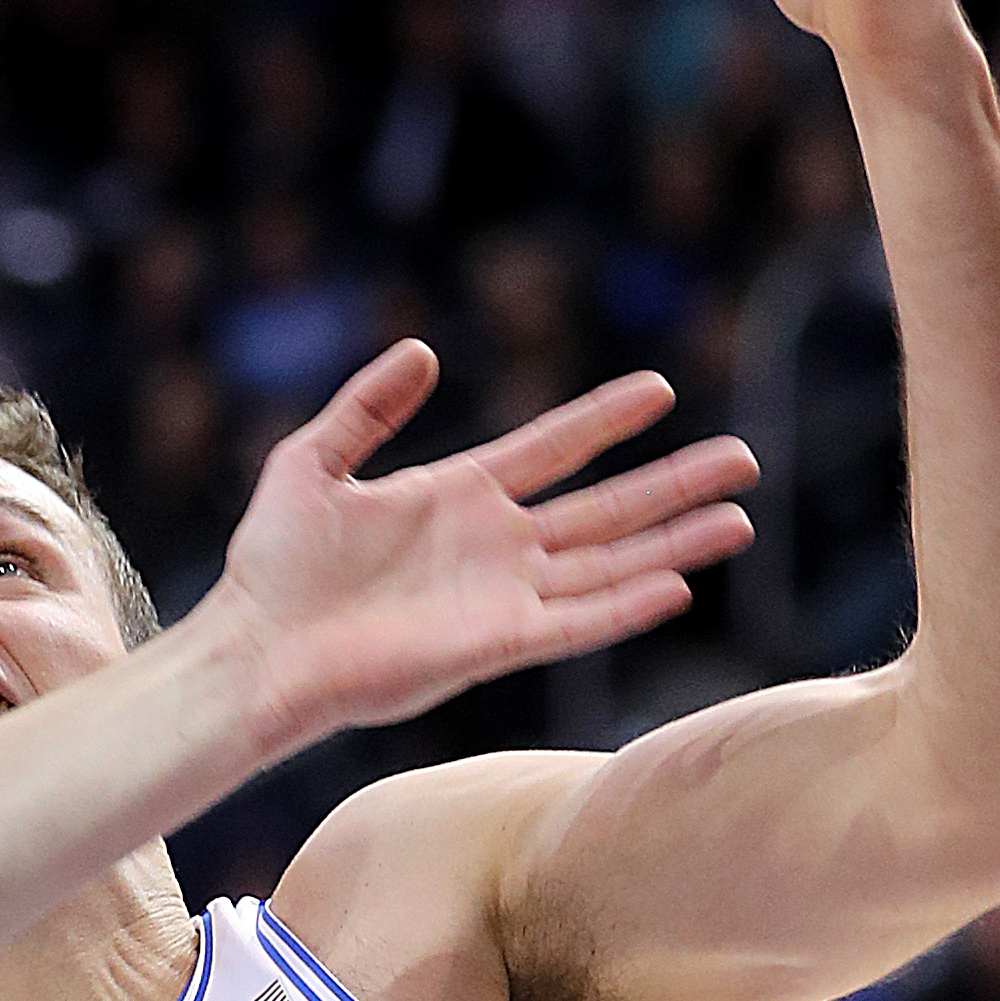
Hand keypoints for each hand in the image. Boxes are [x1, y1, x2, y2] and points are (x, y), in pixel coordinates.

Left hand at [204, 340, 755, 753]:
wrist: (256, 647)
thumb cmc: (273, 564)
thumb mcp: (311, 461)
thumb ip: (365, 407)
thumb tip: (422, 352)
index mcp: (458, 496)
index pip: (551, 448)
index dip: (603, 419)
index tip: (659, 388)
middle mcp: (494, 546)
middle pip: (604, 508)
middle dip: (672, 483)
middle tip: (742, 458)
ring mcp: (502, 597)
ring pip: (609, 565)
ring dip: (673, 544)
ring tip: (739, 520)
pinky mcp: (496, 646)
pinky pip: (577, 624)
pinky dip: (625, 606)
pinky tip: (678, 586)